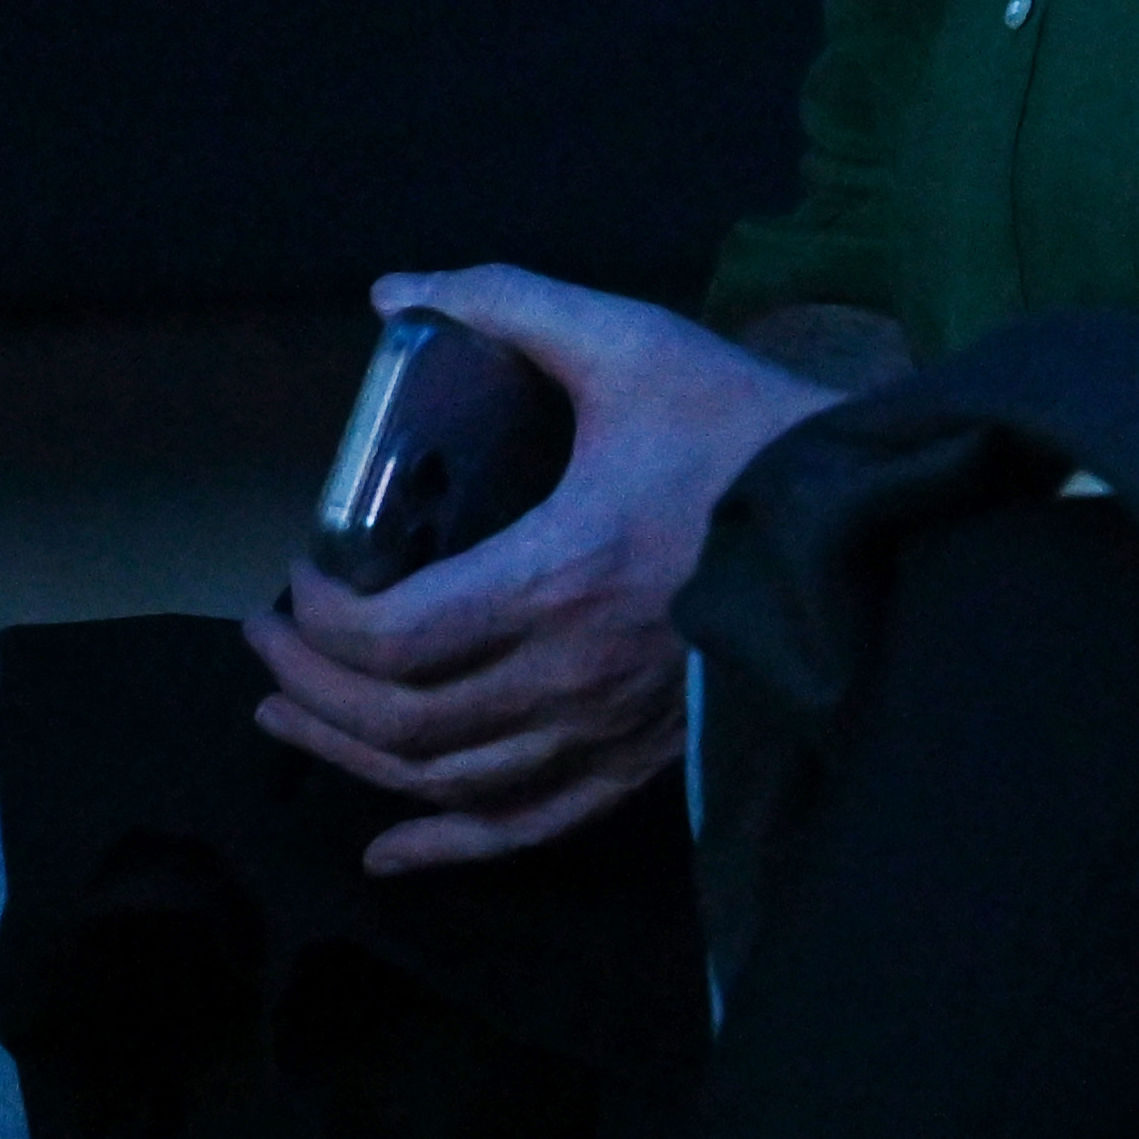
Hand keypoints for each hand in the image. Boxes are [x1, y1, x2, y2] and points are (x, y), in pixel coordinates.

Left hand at [260, 266, 821, 871]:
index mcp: (556, 578)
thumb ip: (511, 304)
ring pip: (444, 780)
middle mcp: (569, 677)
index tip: (300, 572)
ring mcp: (606, 732)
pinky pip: (527, 827)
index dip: (318, 618)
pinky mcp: (641, 762)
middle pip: (397, 721)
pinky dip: (448, 847)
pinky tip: (391, 849)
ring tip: (290, 716)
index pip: (389, 638)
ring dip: (348, 757)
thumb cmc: (747, 433)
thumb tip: (394, 289)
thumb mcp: (632, 345)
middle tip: (270, 639)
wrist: (868, 519)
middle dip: (309, 686)